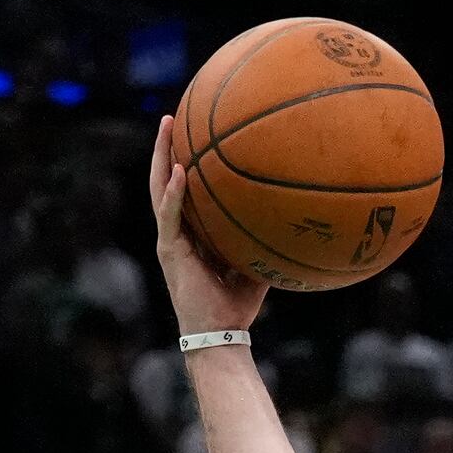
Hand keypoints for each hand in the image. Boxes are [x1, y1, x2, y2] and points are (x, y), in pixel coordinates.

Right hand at [149, 116, 268, 334]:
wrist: (220, 336)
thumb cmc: (237, 307)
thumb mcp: (255, 267)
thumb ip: (264, 242)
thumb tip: (293, 222)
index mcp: (191, 235)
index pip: (183, 190)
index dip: (182, 162)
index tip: (190, 133)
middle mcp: (176, 233)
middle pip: (164, 181)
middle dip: (166, 148)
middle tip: (171, 117)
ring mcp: (170, 241)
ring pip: (159, 190)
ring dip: (161, 157)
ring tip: (167, 127)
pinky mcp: (170, 252)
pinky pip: (170, 216)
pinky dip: (173, 193)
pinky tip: (178, 170)